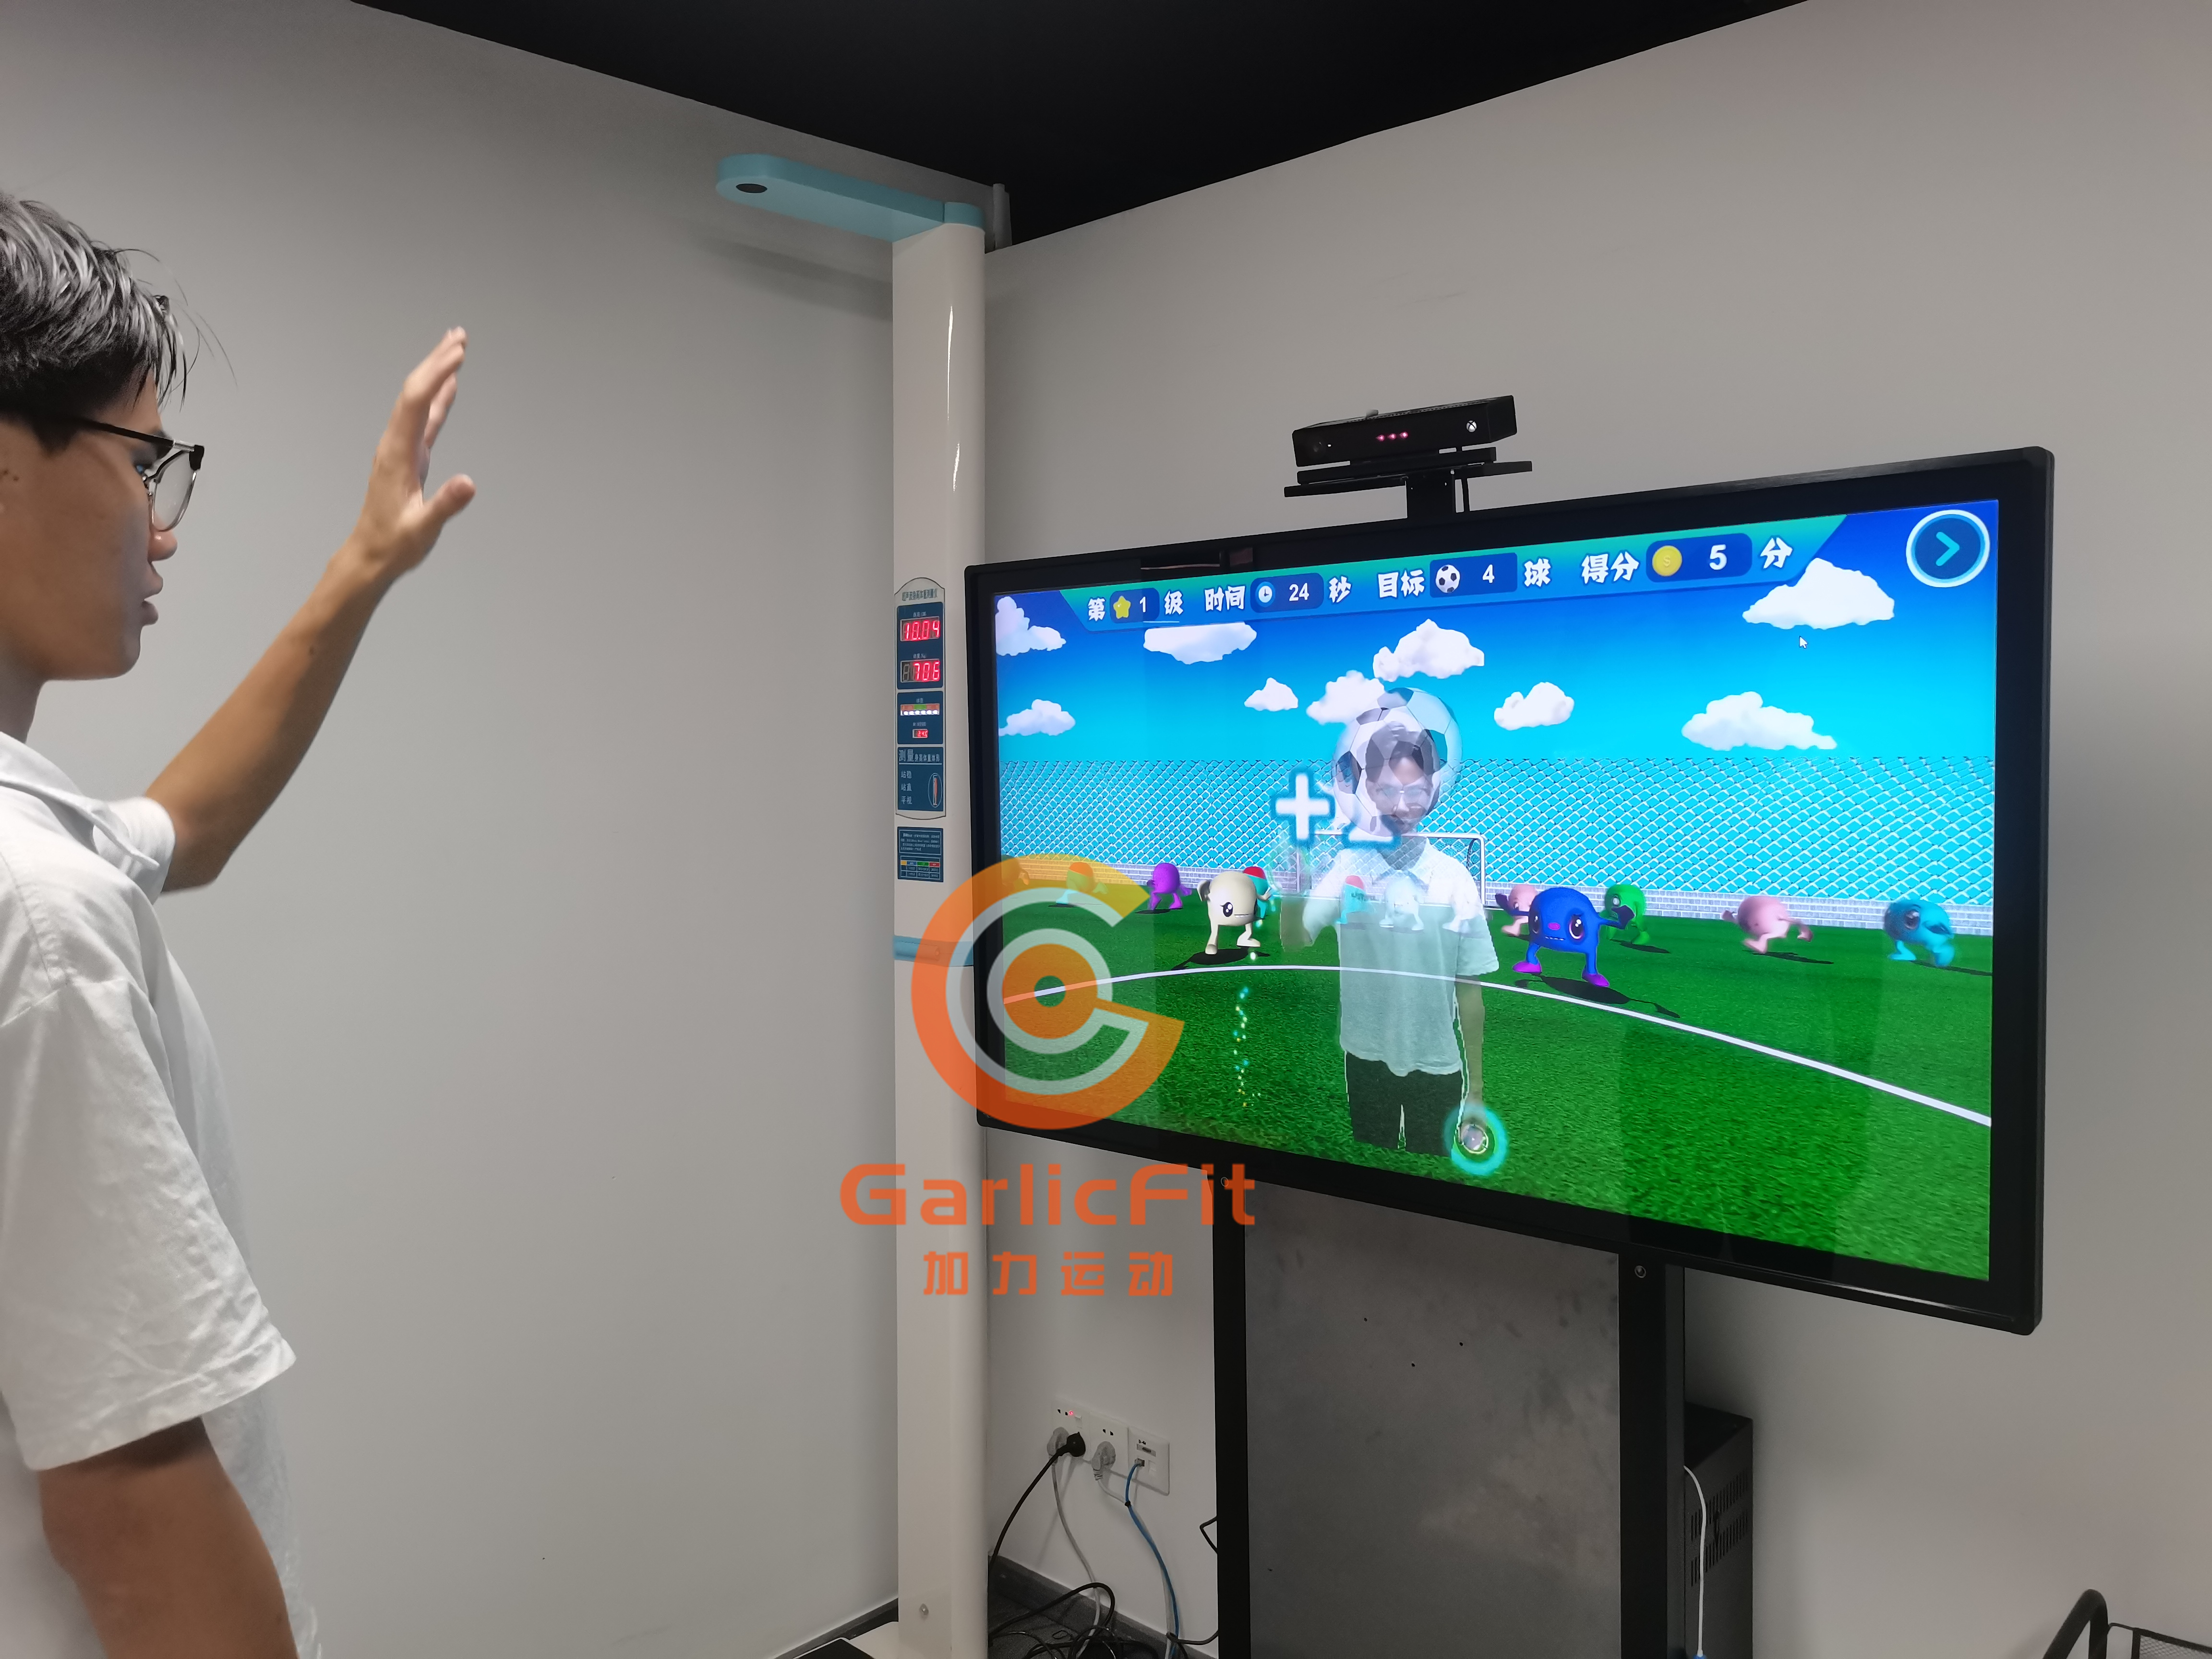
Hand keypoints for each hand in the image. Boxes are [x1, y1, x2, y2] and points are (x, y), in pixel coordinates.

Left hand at [339, 329, 476, 587]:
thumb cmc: (394, 544)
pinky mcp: (410, 456)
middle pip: (415, 392)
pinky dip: (438, 398)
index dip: (436, 376)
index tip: (458, 355)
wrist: (371, 555)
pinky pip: (425, 418)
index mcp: (397, 454)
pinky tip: (450, 386)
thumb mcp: (422, 529)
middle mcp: (396, 443)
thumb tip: (469, 484)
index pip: (415, 403)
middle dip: (436, 362)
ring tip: (455, 348)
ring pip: (419, 400)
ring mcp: (402, 448)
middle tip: (459, 337)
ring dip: (436, 373)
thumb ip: (445, 505)